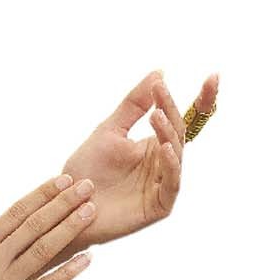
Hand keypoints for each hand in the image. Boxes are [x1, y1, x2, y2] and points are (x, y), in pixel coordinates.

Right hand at [0, 174, 98, 279]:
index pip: (16, 213)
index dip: (42, 194)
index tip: (62, 181)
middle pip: (35, 226)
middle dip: (64, 203)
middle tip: (87, 187)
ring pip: (44, 251)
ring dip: (70, 229)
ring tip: (90, 212)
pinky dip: (67, 272)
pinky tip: (86, 259)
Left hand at [47, 68, 216, 256]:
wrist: (67, 205)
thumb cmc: (86, 172)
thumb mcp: (108, 130)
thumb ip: (133, 104)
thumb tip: (158, 73)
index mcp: (154, 145)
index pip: (183, 119)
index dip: (201, 100)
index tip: (212, 76)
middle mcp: (162, 164)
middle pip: (178, 132)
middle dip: (171, 109)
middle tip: (159, 91)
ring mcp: (162, 185)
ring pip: (176, 154)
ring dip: (168, 133)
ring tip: (157, 115)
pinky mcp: (158, 206)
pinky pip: (172, 183)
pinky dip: (171, 165)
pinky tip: (164, 148)